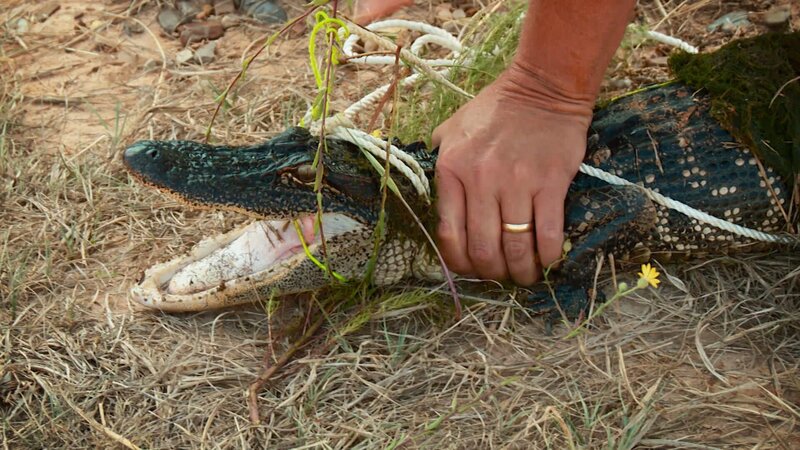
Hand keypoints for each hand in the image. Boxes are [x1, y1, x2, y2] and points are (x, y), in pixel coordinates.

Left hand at [432, 63, 591, 285]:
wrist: (542, 87)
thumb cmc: (495, 110)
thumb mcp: (451, 129)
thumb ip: (438, 160)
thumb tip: (432, 193)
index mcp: (451, 170)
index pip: (449, 234)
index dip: (460, 264)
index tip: (472, 270)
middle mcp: (480, 180)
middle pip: (482, 248)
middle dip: (491, 273)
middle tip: (501, 276)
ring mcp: (516, 183)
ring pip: (514, 247)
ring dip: (520, 271)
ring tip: (525, 275)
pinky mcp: (550, 183)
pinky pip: (547, 233)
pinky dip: (547, 256)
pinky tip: (548, 261)